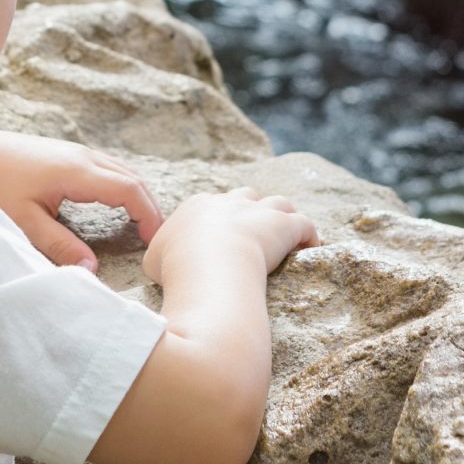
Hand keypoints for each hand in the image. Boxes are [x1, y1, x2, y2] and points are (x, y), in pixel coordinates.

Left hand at [0, 127, 162, 273]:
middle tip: (156, 238)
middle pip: (130, 176)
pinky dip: (118, 184)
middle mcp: (78, 155)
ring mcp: (69, 150)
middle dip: (148, 205)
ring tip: (140, 224)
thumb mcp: (22, 223)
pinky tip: (111, 204)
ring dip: (134, 193)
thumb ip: (59, 247)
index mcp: (76, 171)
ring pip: (117, 168)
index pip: (129, 189)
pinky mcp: (58, 152)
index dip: (149, 215)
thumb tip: (91, 272)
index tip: (156, 241)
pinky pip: (102, 166)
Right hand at [142, 187, 314, 287]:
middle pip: (246, 196)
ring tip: (287, 233)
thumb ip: (162, 254)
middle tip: (252, 233)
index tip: (220, 238)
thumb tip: (164, 260)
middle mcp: (229, 202)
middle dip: (250, 210)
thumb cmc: (176, 266)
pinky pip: (304, 225)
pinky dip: (309, 235)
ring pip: (278, 203)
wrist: (206, 266)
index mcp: (198, 206)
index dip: (218, 220)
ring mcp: (258, 212)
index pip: (211, 205)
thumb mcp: (153, 260)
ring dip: (282, 215)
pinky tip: (310, 247)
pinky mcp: (283, 226)